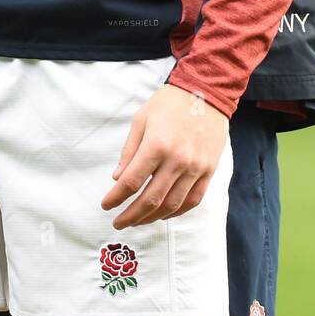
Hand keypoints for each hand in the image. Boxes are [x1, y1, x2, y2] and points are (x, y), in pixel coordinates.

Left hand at [101, 84, 228, 227]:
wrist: (206, 92)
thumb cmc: (169, 103)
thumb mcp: (142, 119)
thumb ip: (129, 150)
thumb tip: (118, 178)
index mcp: (157, 145)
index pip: (131, 181)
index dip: (116, 197)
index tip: (106, 205)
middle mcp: (177, 160)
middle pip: (151, 200)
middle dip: (131, 216)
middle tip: (118, 223)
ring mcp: (195, 168)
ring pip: (172, 205)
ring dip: (152, 218)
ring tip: (137, 221)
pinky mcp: (209, 171)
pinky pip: (192, 200)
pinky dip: (176, 212)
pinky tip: (163, 215)